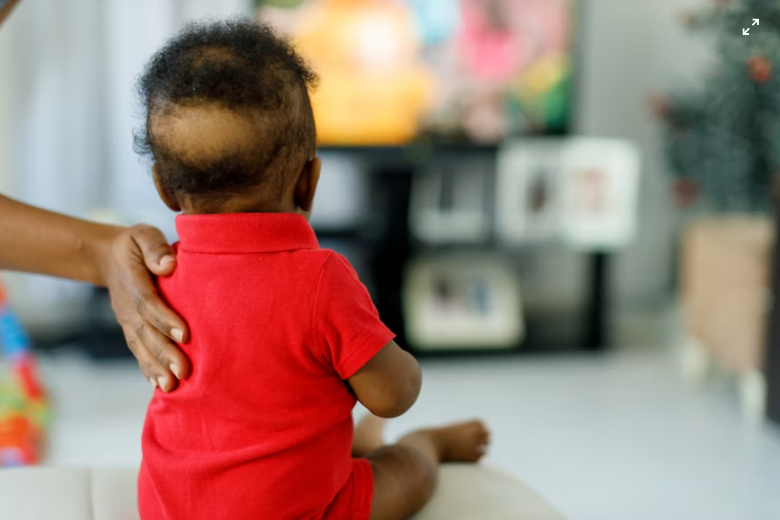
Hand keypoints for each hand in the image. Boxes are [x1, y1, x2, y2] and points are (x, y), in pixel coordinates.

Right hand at [101, 225, 189, 391]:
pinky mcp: (130, 329)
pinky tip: (161, 385)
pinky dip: (148, 369)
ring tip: (172, 386)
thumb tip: (169, 265)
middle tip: (184, 371)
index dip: (165, 319)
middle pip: (145, 332)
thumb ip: (155, 248)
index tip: (185, 335)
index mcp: (131, 280)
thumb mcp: (143, 235)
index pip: (148, 303)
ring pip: (140, 346)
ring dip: (156, 367)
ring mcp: (126, 320)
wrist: (108, 257)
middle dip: (164, 353)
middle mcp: (126, 305)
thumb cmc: (135, 245)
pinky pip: (137, 350)